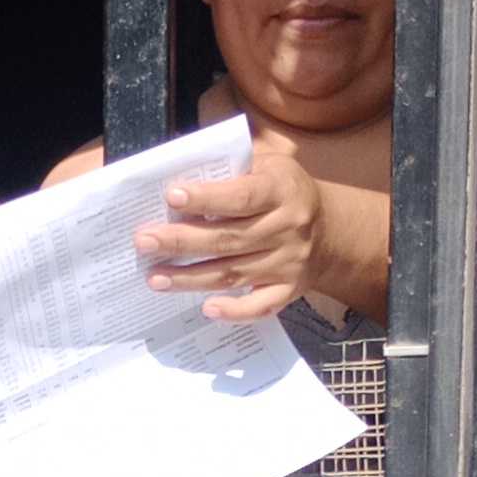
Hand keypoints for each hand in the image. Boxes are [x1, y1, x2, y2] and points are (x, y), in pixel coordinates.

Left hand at [138, 130, 325, 320]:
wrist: (331, 231)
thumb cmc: (283, 191)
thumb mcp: (270, 164)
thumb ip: (233, 166)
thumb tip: (178, 174)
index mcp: (282, 191)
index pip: (241, 197)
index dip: (206, 198)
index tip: (171, 197)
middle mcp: (287, 228)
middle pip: (228, 239)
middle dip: (182, 241)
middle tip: (144, 241)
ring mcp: (289, 263)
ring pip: (233, 274)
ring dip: (191, 278)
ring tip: (155, 276)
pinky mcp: (289, 290)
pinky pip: (261, 307)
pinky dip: (234, 312)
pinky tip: (206, 310)